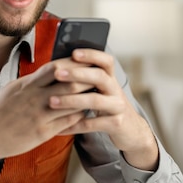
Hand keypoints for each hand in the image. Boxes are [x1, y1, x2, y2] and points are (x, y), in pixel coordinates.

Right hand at [0, 57, 95, 178]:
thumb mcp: (12, 90)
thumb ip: (32, 81)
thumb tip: (50, 72)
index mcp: (27, 84)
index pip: (55, 67)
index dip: (72, 62)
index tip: (84, 59)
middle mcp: (35, 97)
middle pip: (68, 82)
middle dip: (86, 78)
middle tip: (98, 77)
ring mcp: (39, 115)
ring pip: (72, 103)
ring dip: (86, 98)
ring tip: (96, 95)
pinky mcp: (42, 132)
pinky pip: (67, 122)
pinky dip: (78, 116)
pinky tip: (84, 114)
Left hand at [49, 49, 158, 170]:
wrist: (131, 130)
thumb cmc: (107, 106)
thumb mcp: (102, 90)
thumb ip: (87, 79)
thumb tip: (60, 65)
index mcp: (111, 78)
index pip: (106, 61)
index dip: (91, 55)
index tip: (73, 53)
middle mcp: (116, 90)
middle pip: (99, 76)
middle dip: (77, 74)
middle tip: (57, 73)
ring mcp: (117, 107)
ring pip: (95, 101)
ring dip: (72, 100)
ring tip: (52, 101)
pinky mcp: (116, 124)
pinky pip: (92, 124)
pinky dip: (74, 126)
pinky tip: (58, 128)